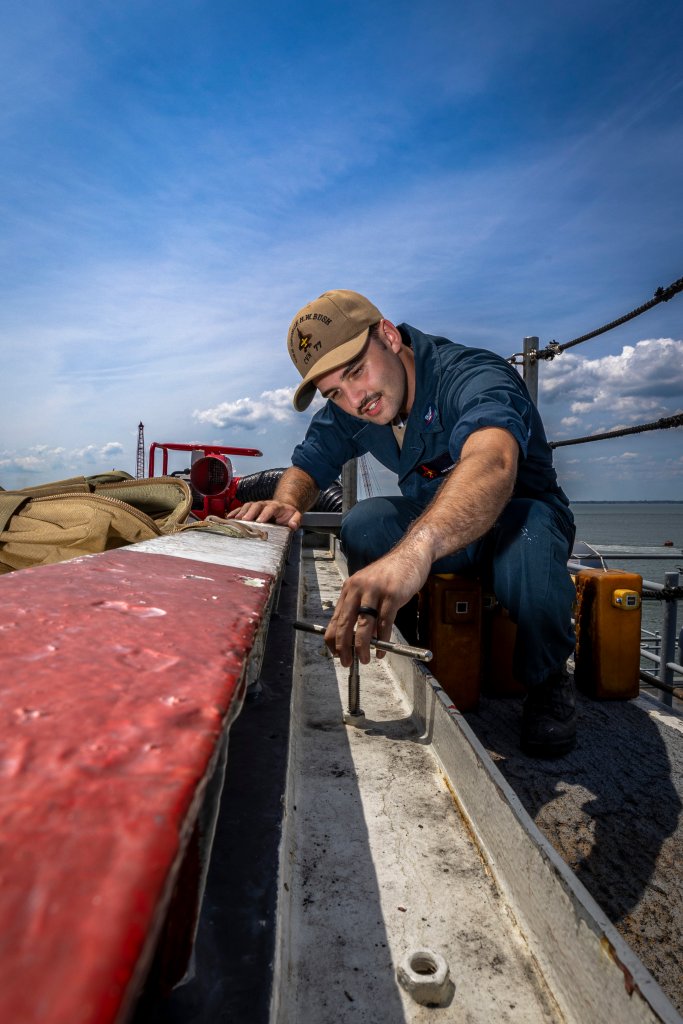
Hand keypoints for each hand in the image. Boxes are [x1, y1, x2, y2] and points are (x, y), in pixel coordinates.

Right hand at [227, 500, 301, 529]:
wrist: (283, 508)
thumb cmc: (288, 514)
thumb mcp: (295, 516)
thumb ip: (296, 520)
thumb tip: (293, 525)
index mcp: (276, 506)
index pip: (270, 508)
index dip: (265, 513)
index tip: (260, 520)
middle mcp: (265, 504)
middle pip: (257, 505)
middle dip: (250, 512)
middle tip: (245, 520)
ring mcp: (257, 505)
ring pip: (248, 506)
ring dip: (241, 512)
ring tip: (235, 519)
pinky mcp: (251, 509)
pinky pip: (242, 508)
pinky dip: (235, 512)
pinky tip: (229, 517)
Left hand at [324, 548, 430, 666]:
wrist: (410, 555)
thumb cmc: (389, 575)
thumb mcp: (369, 589)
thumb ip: (362, 610)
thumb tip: (359, 638)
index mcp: (349, 588)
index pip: (335, 618)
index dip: (334, 639)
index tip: (336, 653)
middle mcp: (358, 588)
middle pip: (346, 623)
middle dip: (344, 646)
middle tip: (346, 661)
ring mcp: (375, 591)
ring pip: (364, 625)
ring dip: (362, 646)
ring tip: (364, 659)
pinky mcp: (392, 595)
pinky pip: (385, 622)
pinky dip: (383, 640)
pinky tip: (382, 650)